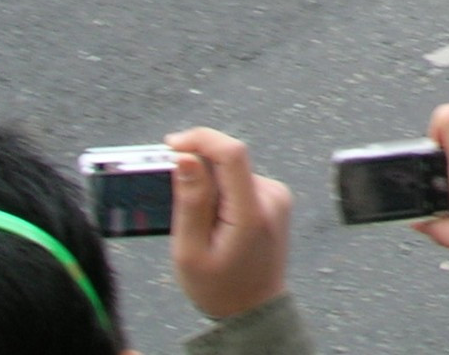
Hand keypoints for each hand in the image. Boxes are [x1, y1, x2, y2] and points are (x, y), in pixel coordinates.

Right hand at [165, 128, 291, 321]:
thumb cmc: (219, 287)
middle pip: (229, 162)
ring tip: (198, 225)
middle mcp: (272, 197)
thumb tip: (186, 158)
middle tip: (172, 195)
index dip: (200, 140)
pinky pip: (241, 183)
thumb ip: (190, 202)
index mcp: (252, 212)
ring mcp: (277, 197)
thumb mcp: (190, 252)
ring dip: (209, 185)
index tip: (170, 145)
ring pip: (232, 172)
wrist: (254, 308)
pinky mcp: (275, 198)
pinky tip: (213, 223)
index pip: (232, 154)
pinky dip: (221, 193)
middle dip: (197, 169)